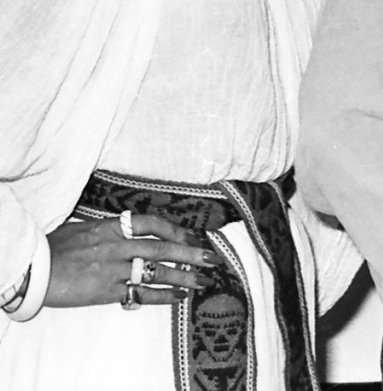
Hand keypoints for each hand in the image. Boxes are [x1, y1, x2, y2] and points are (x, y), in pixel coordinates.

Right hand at [45, 214, 221, 307]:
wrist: (33, 269)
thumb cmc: (57, 247)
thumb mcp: (87, 227)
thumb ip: (112, 228)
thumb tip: (132, 227)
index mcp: (113, 226)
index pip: (153, 223)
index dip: (175, 229)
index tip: (193, 234)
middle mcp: (118, 245)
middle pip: (162, 248)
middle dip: (190, 252)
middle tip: (211, 258)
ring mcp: (113, 269)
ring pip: (156, 271)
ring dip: (183, 276)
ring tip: (203, 280)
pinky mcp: (106, 292)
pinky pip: (140, 293)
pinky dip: (162, 295)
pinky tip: (179, 297)